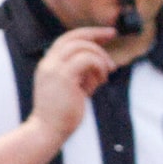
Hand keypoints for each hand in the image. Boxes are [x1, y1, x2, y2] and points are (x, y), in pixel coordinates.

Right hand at [29, 27, 112, 142]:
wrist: (48, 130)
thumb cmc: (62, 113)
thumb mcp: (73, 88)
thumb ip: (83, 74)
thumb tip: (102, 65)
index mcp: (49, 64)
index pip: (67, 40)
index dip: (87, 34)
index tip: (105, 34)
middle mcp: (48, 63)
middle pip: (73, 37)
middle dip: (95, 33)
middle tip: (114, 34)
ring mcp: (54, 68)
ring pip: (82, 47)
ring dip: (100, 56)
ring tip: (107, 72)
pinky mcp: (64, 77)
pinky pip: (87, 60)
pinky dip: (99, 66)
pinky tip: (102, 80)